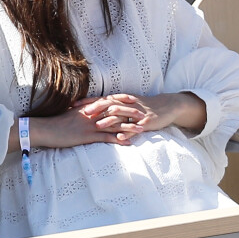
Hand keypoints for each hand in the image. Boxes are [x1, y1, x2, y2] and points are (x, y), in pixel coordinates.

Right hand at [29, 101, 143, 148]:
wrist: (46, 128)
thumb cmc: (55, 121)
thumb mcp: (69, 113)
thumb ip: (80, 111)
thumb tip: (88, 110)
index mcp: (87, 107)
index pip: (107, 100)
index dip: (121, 99)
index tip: (133, 98)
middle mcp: (90, 114)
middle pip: (114, 111)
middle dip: (129, 112)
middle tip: (143, 113)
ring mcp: (89, 124)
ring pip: (113, 124)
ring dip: (128, 127)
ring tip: (142, 129)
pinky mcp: (87, 136)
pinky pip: (105, 138)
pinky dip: (118, 140)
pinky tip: (128, 143)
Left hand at [75, 92, 205, 134]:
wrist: (166, 106)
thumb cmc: (143, 106)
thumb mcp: (126, 103)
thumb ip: (111, 105)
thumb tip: (93, 108)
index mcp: (119, 100)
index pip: (100, 99)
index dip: (87, 101)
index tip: (72, 104)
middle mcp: (126, 104)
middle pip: (108, 105)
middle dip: (95, 109)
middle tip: (82, 113)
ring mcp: (135, 113)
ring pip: (120, 116)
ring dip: (108, 121)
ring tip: (97, 126)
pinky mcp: (145, 123)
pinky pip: (135, 128)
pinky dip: (127, 132)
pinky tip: (120, 138)